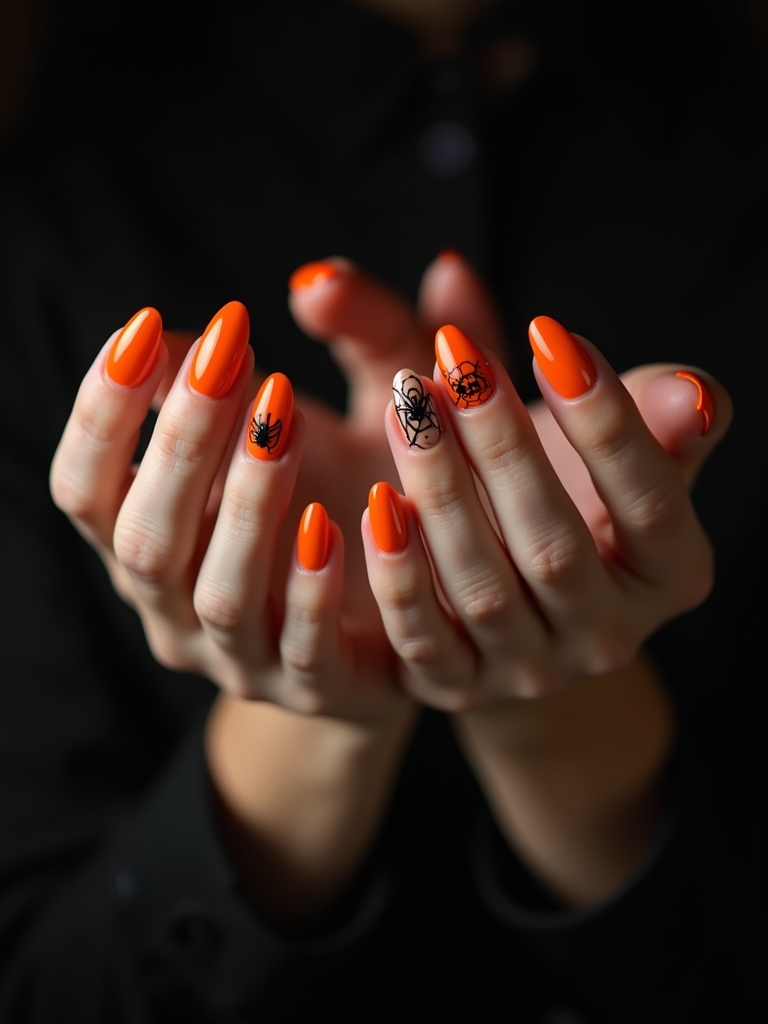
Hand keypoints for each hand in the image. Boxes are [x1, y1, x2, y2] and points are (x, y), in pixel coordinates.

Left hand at [362, 317, 731, 710]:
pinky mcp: (456, 687)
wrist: (520, 598)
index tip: (550, 333)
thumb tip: (691, 393)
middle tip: (457, 361)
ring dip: (440, 491)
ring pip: (481, 589)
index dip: (606, 420)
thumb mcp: (610, 451)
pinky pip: (421, 639)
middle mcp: (609, 636)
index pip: (650, 502)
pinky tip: (377, 500)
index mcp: (670, 574)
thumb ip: (648, 415)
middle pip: (556, 546)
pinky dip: (398, 572)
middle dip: (503, 446)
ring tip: (407, 403)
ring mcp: (530, 670)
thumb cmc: (573, 496)